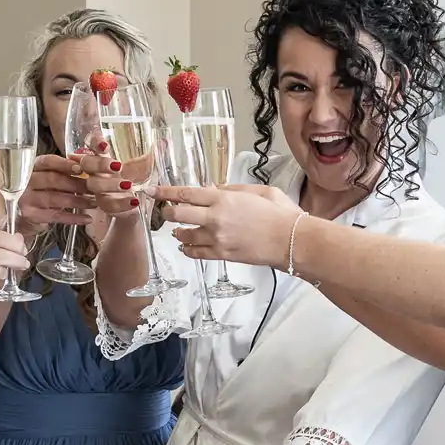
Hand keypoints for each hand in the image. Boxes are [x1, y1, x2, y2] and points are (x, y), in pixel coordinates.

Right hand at [13, 154, 94, 235]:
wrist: (22, 218)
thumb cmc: (39, 194)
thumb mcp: (46, 179)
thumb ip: (61, 171)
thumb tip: (86, 165)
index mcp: (30, 168)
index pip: (47, 162)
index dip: (65, 164)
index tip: (82, 168)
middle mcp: (24, 182)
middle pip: (53, 179)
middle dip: (76, 184)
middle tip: (94, 188)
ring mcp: (26, 199)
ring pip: (56, 198)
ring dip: (78, 201)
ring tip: (94, 202)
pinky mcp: (31, 216)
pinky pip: (56, 216)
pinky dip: (74, 218)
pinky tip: (86, 218)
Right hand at [74, 145, 142, 240]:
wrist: (137, 202)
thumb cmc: (135, 178)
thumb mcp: (142, 164)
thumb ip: (146, 154)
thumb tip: (162, 143)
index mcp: (101, 158)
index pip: (92, 145)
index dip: (94, 142)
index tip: (104, 144)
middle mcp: (95, 172)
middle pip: (86, 164)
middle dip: (99, 163)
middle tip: (117, 165)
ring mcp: (97, 190)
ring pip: (95, 185)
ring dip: (110, 184)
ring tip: (128, 185)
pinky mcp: (105, 206)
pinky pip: (109, 206)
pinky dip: (122, 203)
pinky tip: (135, 201)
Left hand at [157, 184, 300, 267]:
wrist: (291, 241)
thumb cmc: (280, 214)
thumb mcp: (258, 191)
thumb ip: (232, 189)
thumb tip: (214, 191)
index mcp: (223, 199)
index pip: (185, 194)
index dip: (165, 192)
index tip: (153, 190)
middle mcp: (215, 218)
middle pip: (178, 214)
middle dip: (167, 212)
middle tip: (164, 212)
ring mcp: (217, 238)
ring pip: (184, 235)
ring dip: (178, 232)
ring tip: (178, 231)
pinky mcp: (222, 255)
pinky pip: (196, 253)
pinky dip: (187, 249)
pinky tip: (186, 246)